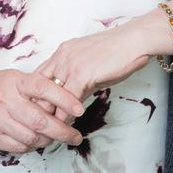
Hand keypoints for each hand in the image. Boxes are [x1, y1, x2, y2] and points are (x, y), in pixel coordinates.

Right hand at [0, 68, 83, 152]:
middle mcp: (5, 101)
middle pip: (39, 120)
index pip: (44, 89)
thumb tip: (68, 100)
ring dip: (49, 141)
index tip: (80, 109)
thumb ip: (39, 87)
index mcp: (15, 82)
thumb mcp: (18, 77)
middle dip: (62, 131)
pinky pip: (18, 147)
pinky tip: (40, 142)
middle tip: (76, 136)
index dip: (64, 99)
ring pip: (30, 137)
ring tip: (59, 138)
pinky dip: (33, 147)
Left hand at [36, 17, 157, 118]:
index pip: (37, 78)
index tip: (39, 112)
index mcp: (62, 53)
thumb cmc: (119, 51)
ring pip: (50, 98)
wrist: (135, 40)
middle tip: (41, 127)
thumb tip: (71, 102)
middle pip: (38, 89)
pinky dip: (66, 117)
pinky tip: (69, 126)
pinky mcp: (81, 74)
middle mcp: (61, 57)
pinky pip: (67, 102)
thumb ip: (77, 81)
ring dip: (50, 117)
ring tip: (51, 132)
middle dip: (39, 109)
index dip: (37, 97)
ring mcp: (69, 65)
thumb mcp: (91, 65)